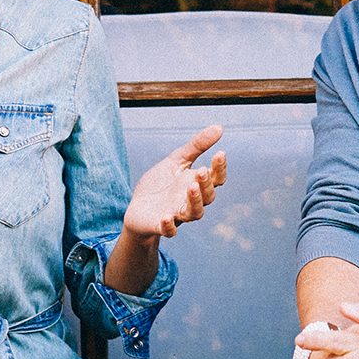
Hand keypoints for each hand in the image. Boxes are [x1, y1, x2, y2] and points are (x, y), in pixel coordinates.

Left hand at [123, 125, 226, 240]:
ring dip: (195, 202)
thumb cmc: (160, 184)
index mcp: (197, 185)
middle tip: (201, 170)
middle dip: (206, 184)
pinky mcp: (161, 226)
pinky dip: (169, 225)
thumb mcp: (176, 161)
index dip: (220, 168)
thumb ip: (196, 146)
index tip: (220, 153)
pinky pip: (169, 230)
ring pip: (194, 214)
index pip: (216, 179)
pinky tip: (166, 216)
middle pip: (208, 197)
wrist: (137, 207)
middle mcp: (191, 201)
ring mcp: (177, 215)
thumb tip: (219, 127)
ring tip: (192, 187)